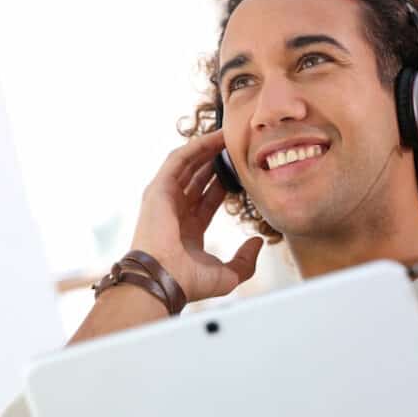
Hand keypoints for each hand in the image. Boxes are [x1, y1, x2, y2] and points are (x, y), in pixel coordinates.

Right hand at [130, 129, 262, 302]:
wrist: (164, 279)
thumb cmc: (189, 281)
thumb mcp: (228, 274)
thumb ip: (245, 260)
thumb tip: (258, 241)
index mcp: (188, 230)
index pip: (208, 199)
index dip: (225, 184)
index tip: (242, 172)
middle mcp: (175, 211)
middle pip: (197, 178)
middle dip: (216, 161)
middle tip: (236, 147)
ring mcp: (165, 198)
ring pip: (188, 165)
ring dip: (207, 149)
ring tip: (228, 135)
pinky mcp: (159, 188)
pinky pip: (178, 160)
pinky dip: (195, 147)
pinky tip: (213, 138)